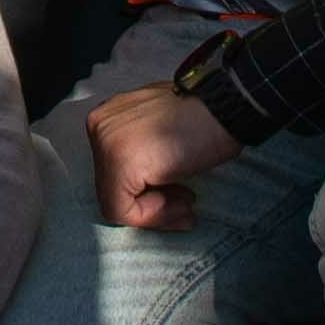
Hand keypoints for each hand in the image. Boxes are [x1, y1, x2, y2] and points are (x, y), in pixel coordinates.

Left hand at [83, 77, 242, 231]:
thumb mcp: (162, 131)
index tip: (177, 197)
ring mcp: (106, 144)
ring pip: (115, 202)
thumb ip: (143, 153)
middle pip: (112, 187)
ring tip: (187, 203)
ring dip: (156, 212)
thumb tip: (145, 189)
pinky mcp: (120, 163)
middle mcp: (99, 127)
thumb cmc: (204, 120)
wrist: (226, 108)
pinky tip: (182, 204)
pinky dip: (153, 216)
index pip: (112, 171)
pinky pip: (122, 210)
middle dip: (151, 202)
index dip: (146, 191)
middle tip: (185, 203)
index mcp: (108, 117)